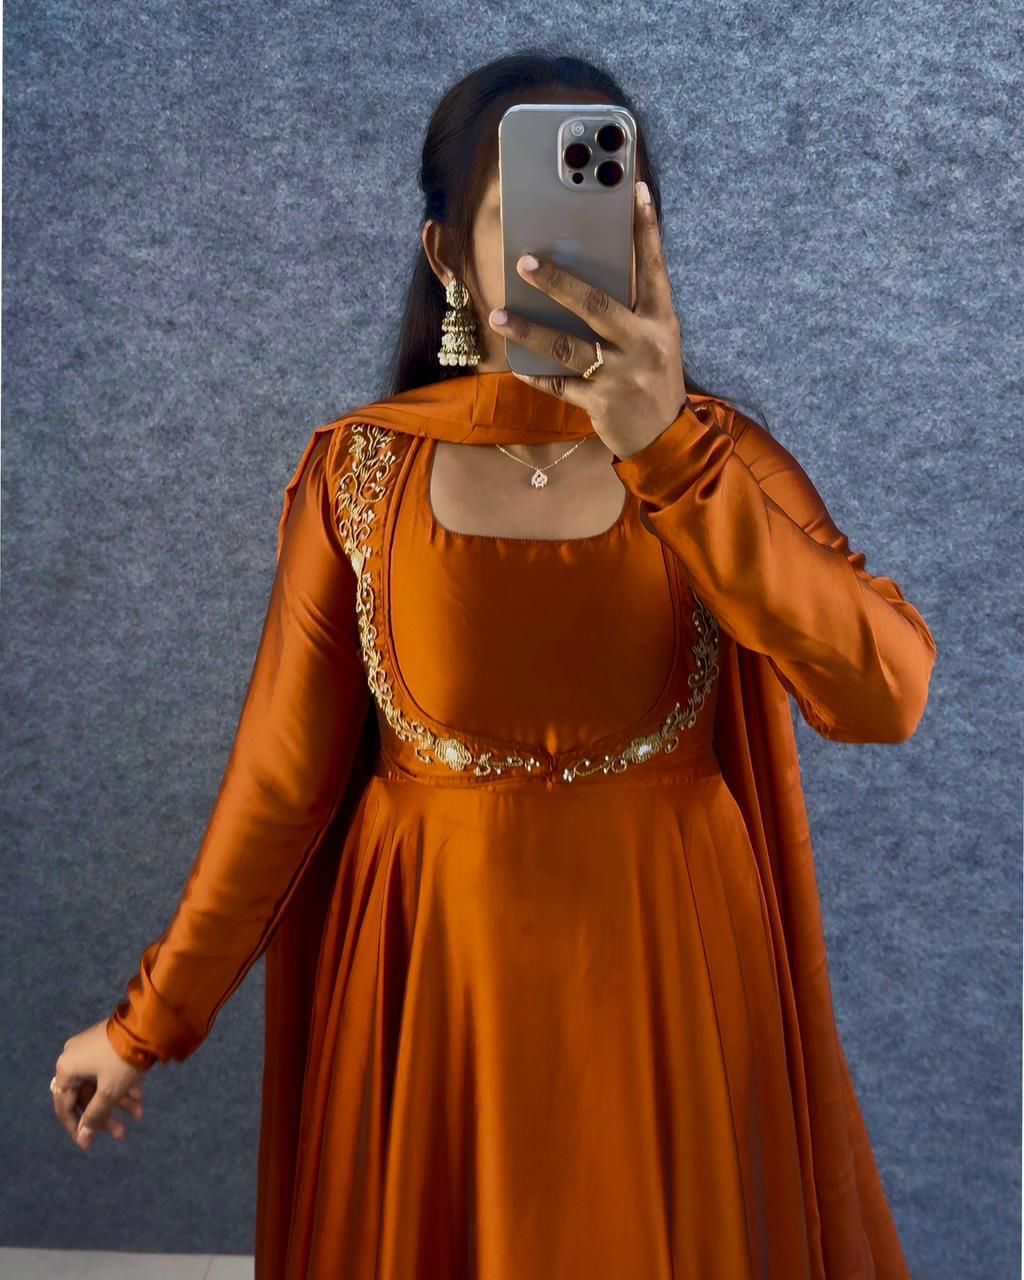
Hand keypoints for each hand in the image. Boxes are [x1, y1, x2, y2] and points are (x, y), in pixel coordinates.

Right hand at [51, 1019, 147, 1151]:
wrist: (146, 1024)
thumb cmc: (122, 1060)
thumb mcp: (109, 1091)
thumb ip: (94, 1115)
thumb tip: (83, 1137)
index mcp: (66, 1069)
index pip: (65, 1107)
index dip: (77, 1128)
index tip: (89, 1145)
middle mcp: (72, 1058)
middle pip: (85, 1096)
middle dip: (105, 1115)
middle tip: (121, 1134)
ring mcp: (89, 1049)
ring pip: (99, 1084)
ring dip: (118, 1102)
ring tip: (139, 1114)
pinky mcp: (105, 1044)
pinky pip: (107, 1072)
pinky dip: (121, 1085)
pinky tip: (139, 1097)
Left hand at [487, 179, 688, 459]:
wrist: (666, 438)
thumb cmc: (655, 377)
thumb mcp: (656, 339)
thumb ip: (632, 310)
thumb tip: (586, 273)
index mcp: (661, 322)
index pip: (654, 268)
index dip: (646, 229)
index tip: (635, 190)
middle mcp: (642, 344)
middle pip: (596, 305)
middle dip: (557, 282)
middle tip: (523, 262)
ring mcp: (620, 375)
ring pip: (566, 347)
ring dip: (529, 331)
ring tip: (499, 316)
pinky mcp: (600, 404)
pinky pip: (558, 384)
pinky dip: (534, 373)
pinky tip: (514, 362)